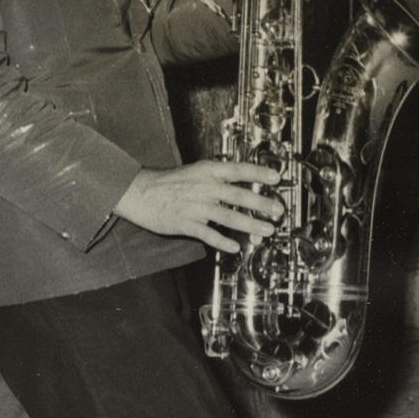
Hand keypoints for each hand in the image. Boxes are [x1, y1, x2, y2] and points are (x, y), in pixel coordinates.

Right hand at [113, 160, 284, 252]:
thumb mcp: (196, 171)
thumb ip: (218, 176)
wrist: (140, 193)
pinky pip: (208, 235)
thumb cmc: (171, 182)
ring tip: (266, 230)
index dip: (258, 173)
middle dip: (261, 204)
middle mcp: (204, 188)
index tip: (276, 178)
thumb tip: (244, 181)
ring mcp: (195, 207)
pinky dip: (223, 241)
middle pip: (238, 195)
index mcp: (207, 171)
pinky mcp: (186, 224)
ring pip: (228, 217)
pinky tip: (236, 247)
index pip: (238, 170)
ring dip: (250, 224)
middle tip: (278, 210)